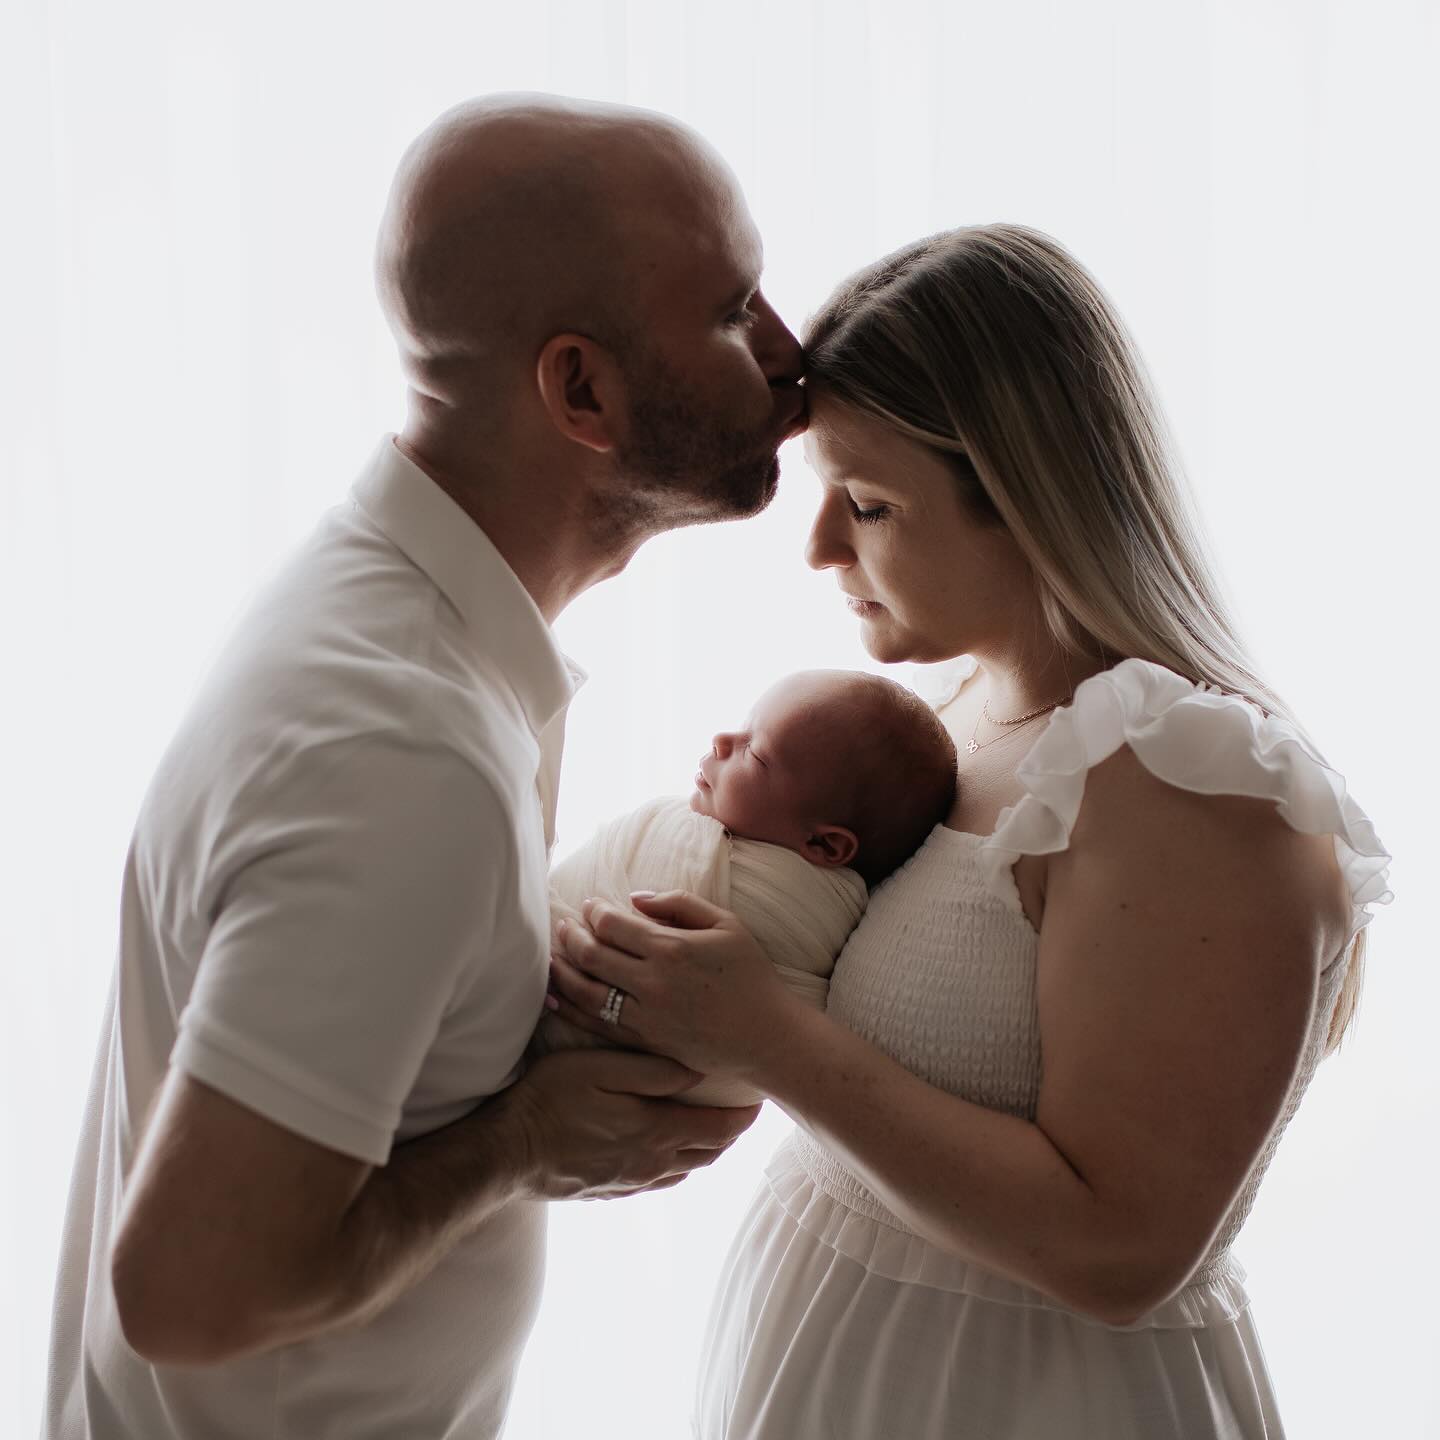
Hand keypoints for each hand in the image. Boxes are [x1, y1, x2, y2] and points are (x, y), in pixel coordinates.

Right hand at [496, 1046, 759, 1200]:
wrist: (507, 1153)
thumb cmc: (551, 1099)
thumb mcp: (601, 1068)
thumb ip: (653, 1071)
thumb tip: (698, 1073)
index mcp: (657, 1131)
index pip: (719, 1128)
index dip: (744, 1116)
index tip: (759, 1100)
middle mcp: (653, 1163)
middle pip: (709, 1152)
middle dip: (730, 1132)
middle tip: (741, 1110)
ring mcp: (632, 1181)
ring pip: (687, 1168)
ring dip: (705, 1148)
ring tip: (712, 1126)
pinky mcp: (612, 1190)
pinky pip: (661, 1180)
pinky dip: (678, 1163)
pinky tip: (671, 1150)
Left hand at [548, 890, 800, 1082]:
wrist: (766, 1036)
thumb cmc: (751, 976)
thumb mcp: (727, 924)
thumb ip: (680, 903)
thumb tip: (636, 898)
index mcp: (671, 948)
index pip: (613, 924)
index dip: (594, 912)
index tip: (590, 906)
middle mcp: (651, 982)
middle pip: (592, 955)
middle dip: (571, 935)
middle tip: (563, 926)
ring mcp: (645, 1016)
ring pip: (586, 992)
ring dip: (563, 971)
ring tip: (552, 957)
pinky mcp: (644, 1041)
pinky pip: (596, 1025)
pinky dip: (571, 1009)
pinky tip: (558, 997)